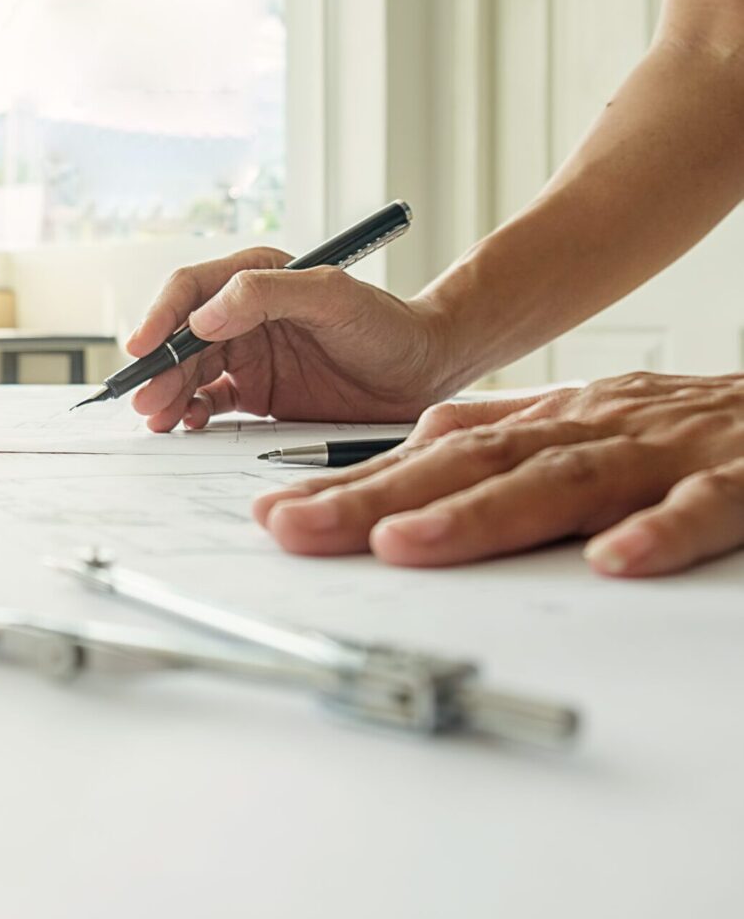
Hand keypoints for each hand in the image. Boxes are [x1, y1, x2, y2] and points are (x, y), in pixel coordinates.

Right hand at [126, 247, 452, 430]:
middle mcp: (245, 313)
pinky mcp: (258, 391)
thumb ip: (268, 293)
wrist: (423, 371)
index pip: (192, 290)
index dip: (161, 317)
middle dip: (159, 367)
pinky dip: (192, 412)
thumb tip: (206, 313)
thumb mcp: (333, 297)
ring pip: (190, 371)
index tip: (143, 347)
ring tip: (158, 418)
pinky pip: (211, 400)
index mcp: (258, 276)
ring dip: (168, 392)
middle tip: (145, 399)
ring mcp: (249, 353)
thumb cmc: (387, 325)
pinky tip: (186, 424)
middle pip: (183, 337)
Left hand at [253, 372, 743, 576]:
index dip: (357, 483)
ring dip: (482, 513)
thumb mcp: (585, 417)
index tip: (281, 515)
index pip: (437, 453)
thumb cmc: (685, 421)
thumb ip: (508, 429)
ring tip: (404, 543)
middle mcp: (590, 429)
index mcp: (552, 421)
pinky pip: (697, 509)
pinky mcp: (738, 480)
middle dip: (378, 498)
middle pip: (473, 464)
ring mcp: (660, 454)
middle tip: (294, 530)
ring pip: (564, 481)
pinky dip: (655, 532)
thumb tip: (422, 440)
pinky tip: (610, 562)